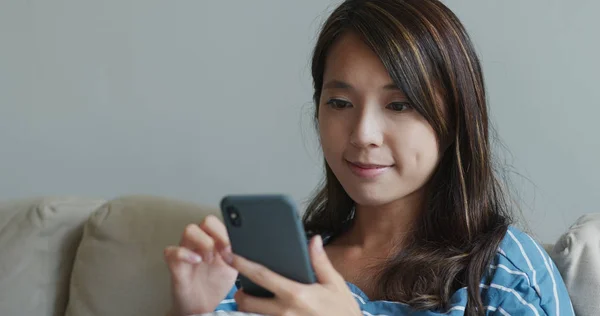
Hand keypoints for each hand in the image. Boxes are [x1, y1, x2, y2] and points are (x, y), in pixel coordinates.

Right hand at [164, 215, 237, 315]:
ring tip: (210, 259)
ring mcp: (187, 251)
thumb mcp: (234, 267)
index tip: (236, 246)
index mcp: (216, 240)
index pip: (223, 223)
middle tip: (225, 252)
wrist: (202, 306)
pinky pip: (171, 250)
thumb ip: (240, 255)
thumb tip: (250, 246)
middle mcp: (201, 242)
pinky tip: (196, 261)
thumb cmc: (216, 284)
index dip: (229, 231)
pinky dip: (184, 253)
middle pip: (207, 221)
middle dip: (218, 234)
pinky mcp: (175, 264)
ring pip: (190, 230)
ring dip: (204, 242)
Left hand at [228, 235, 361, 315]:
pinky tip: (272, 309)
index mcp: (296, 294)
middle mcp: (285, 311)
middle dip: (239, 296)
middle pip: (248, 303)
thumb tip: (313, 240)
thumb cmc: (343, 312)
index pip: (262, 276)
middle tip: (242, 289)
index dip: (243, 264)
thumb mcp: (335, 285)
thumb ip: (320, 262)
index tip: (230, 255)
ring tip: (256, 300)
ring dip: (252, 309)